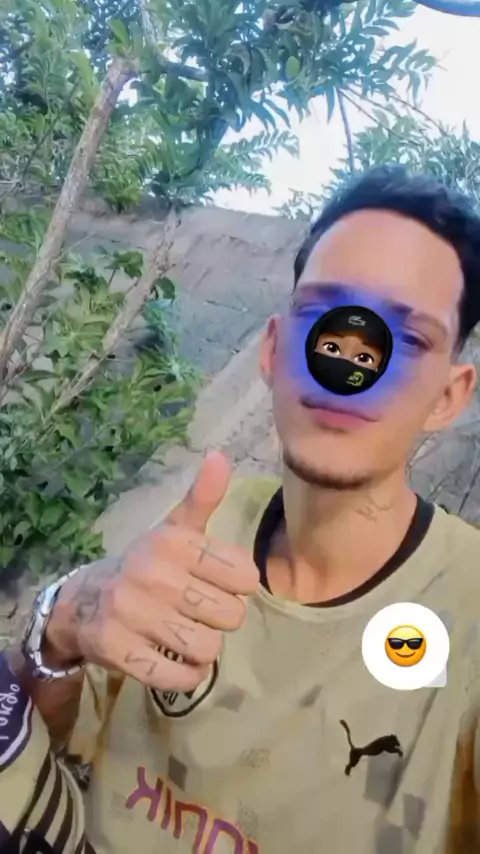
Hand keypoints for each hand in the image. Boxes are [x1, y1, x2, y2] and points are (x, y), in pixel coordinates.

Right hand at [45, 452, 258, 691]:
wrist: (80, 602)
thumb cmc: (144, 564)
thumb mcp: (173, 530)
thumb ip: (203, 498)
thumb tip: (220, 456)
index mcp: (174, 542)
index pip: (245, 575)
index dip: (238, 585)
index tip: (217, 583)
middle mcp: (154, 574)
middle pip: (231, 615)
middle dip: (221, 618)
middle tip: (198, 612)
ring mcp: (134, 614)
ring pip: (208, 648)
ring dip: (203, 648)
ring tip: (185, 634)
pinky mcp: (120, 651)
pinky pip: (179, 677)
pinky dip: (187, 676)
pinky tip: (177, 662)